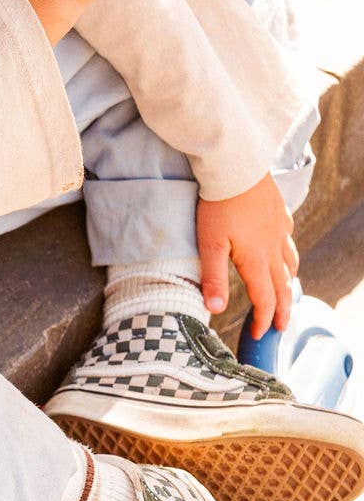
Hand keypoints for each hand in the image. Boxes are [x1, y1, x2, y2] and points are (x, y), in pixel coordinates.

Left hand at [197, 173, 299, 337]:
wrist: (236, 165)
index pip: (264, 299)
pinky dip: (287, 252)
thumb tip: (216, 310)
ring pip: (290, 262)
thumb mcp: (209, 245)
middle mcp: (273, 248)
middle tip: (280, 327)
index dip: (263, 320)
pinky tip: (281, 250)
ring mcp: (279, 229)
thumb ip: (212, 278)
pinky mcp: (279, 212)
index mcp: (256, 260)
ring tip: (285, 293)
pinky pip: (288, 238)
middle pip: (283, 286)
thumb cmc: (218, 205)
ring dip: (288, 282)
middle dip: (282, 310)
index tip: (259, 335)